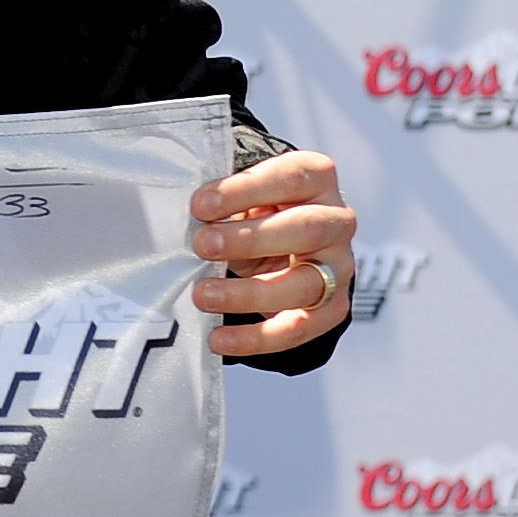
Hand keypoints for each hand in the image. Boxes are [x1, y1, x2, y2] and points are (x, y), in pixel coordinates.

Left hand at [187, 150, 353, 356]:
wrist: (284, 241)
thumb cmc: (254, 209)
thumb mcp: (242, 194)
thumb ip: (221, 201)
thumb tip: (177, 222)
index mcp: (316, 178)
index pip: (291, 177)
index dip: (245, 190)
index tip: (200, 205)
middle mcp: (337, 220)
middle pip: (306, 229)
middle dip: (250, 239)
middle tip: (201, 245)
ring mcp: (340, 266)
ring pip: (304, 283)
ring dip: (250, 292)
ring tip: (202, 295)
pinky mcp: (333, 307)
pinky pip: (300, 327)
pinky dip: (257, 337)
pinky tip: (219, 338)